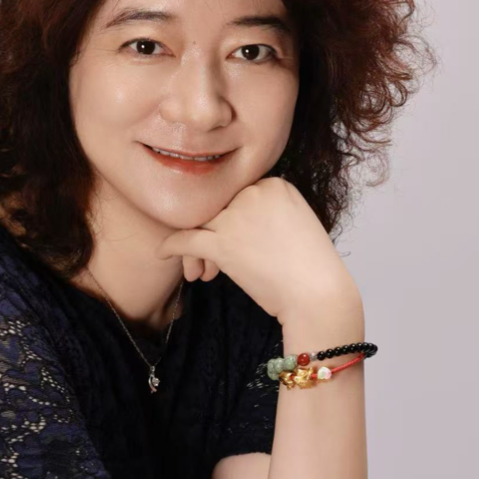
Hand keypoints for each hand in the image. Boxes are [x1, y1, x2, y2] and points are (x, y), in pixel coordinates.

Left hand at [154, 177, 361, 326]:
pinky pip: (185, 239)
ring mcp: (236, 216)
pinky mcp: (223, 243)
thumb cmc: (310, 267)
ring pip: (199, 221)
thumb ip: (267, 210)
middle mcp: (254, 193)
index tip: (236, 242)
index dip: (229, 218)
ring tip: (199, 268)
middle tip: (214, 261)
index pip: (235, 193)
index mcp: (275, 183)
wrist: (317, 294)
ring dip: (195, 246)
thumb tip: (236, 218)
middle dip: (212, 232)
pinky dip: (170, 247)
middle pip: (215, 205)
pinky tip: (162, 254)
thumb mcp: (296, 222)